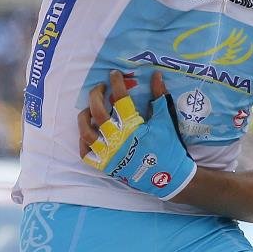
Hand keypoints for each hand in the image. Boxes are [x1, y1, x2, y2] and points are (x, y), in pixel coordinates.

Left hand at [77, 70, 196, 199]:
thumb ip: (160, 97)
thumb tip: (156, 75)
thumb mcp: (166, 120)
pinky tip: (89, 131)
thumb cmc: (169, 147)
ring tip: (90, 109)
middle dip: (96, 95)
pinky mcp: (106, 165)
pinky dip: (83, 141)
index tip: (114, 74)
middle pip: (98, 112)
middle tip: (101, 87)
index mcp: (132, 126)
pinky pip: (86, 153)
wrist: (168, 177)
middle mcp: (117, 139)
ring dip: (85, 116)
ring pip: (86, 132)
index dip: (116, 83)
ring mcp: (109, 153)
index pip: (120, 99)